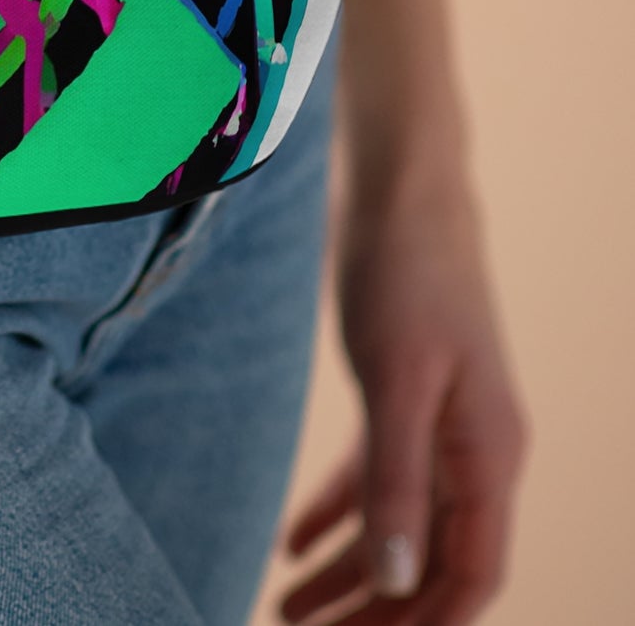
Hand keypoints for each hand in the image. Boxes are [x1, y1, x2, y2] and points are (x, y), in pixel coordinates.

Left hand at [278, 156, 530, 624]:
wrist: (401, 191)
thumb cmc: (407, 274)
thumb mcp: (398, 379)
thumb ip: (397, 478)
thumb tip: (398, 583)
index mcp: (490, 454)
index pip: (471, 574)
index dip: (422, 625)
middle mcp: (473, 449)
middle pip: (429, 560)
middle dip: (373, 611)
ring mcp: (439, 421)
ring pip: (398, 523)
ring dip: (347, 573)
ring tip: (283, 608)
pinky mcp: (402, 394)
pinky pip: (375, 476)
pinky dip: (337, 512)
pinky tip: (292, 543)